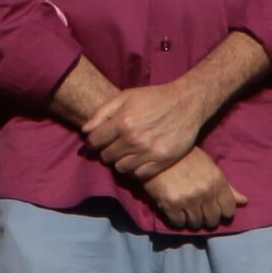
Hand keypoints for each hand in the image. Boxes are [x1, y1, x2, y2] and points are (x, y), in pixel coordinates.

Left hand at [81, 72, 222, 181]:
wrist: (187, 103)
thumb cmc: (154, 98)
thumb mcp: (125, 97)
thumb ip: (102, 113)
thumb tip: (85, 131)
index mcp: (123, 122)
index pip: (95, 142)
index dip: (93, 142)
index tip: (98, 141)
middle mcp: (134, 139)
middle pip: (107, 156)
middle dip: (106, 151)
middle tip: (113, 146)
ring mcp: (149, 152)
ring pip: (121, 168)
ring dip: (120, 162)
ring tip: (125, 153)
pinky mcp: (162, 161)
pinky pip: (139, 175)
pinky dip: (135, 170)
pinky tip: (137, 160)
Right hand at [140, 148, 243, 234]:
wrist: (158, 151)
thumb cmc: (186, 157)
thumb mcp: (210, 167)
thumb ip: (227, 187)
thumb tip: (245, 202)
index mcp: (217, 181)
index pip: (229, 210)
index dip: (222, 212)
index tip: (215, 209)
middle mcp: (205, 192)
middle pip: (212, 220)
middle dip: (206, 217)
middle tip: (199, 210)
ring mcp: (188, 199)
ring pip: (196, 224)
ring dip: (191, 219)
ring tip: (186, 209)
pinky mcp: (170, 205)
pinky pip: (179, 224)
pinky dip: (177, 220)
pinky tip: (175, 210)